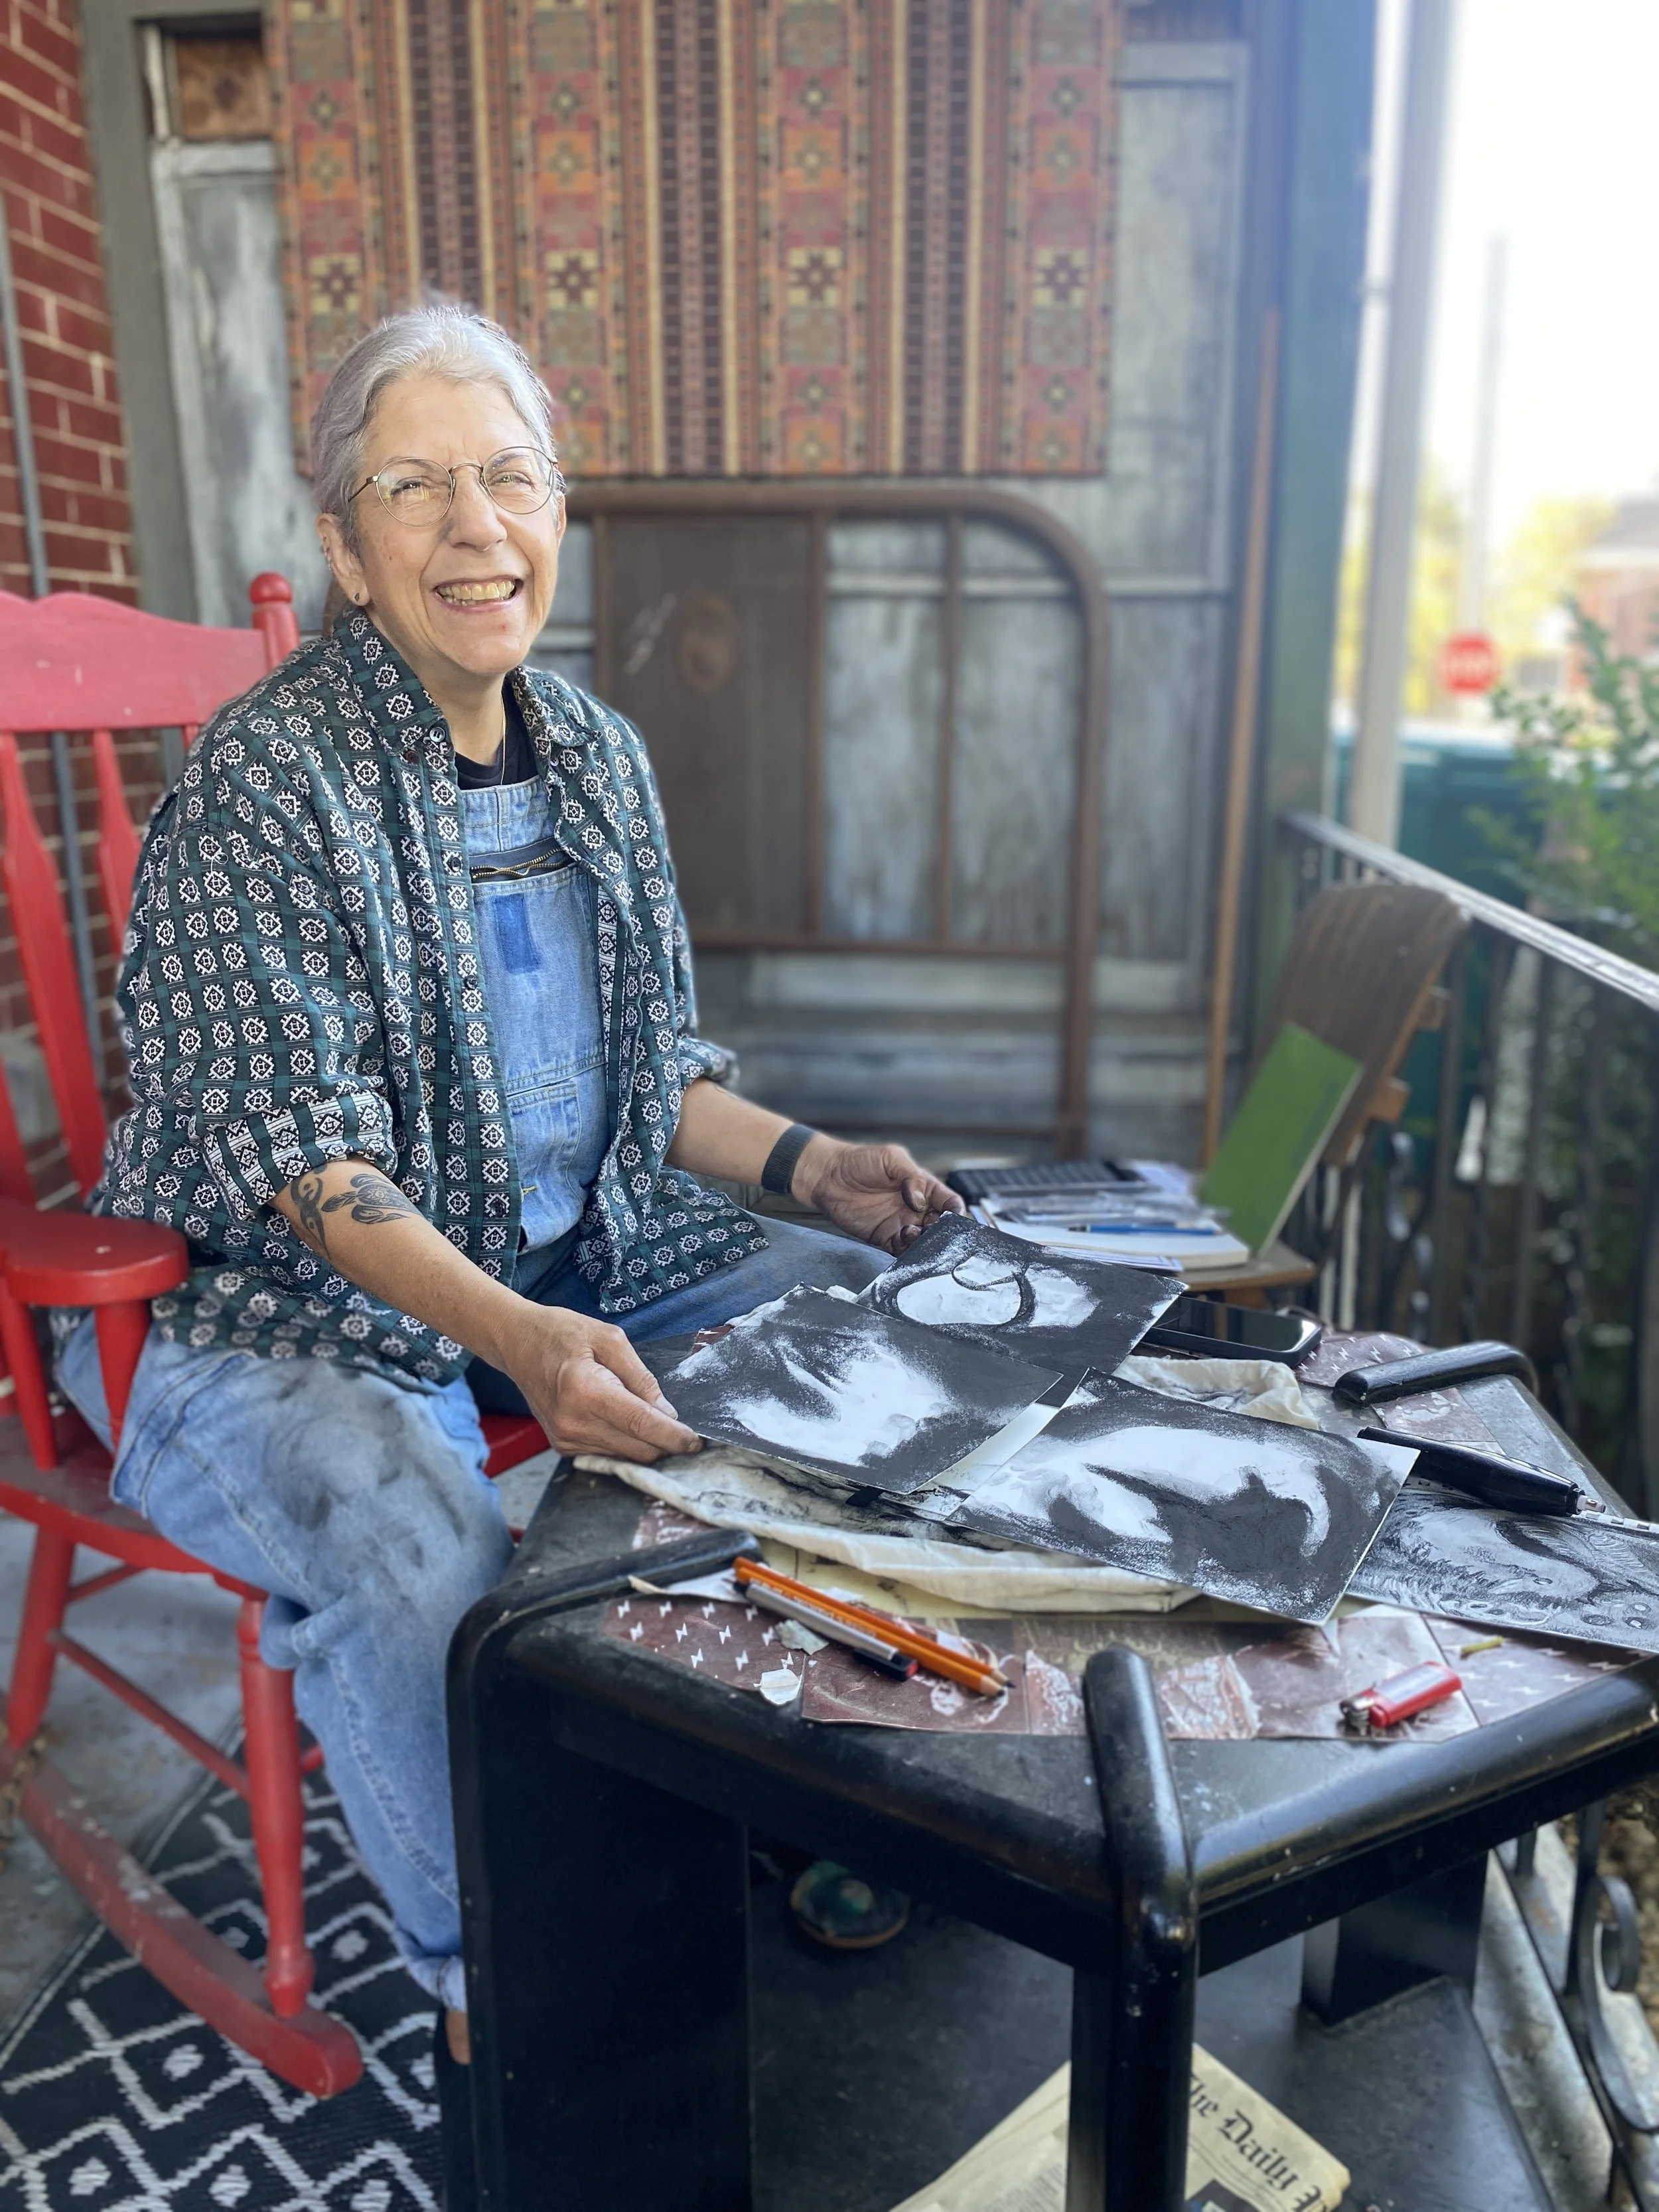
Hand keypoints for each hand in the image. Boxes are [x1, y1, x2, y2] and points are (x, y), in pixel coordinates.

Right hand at [494, 1302, 700, 1463]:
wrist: (517, 1342)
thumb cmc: (562, 1333)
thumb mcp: (609, 1338)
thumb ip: (641, 1377)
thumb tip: (667, 1412)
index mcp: (586, 1391)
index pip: (641, 1424)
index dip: (674, 1437)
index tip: (697, 1442)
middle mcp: (573, 1423)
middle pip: (637, 1449)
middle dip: (664, 1442)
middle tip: (681, 1428)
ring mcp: (565, 1439)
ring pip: (624, 1456)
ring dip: (644, 1443)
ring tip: (648, 1417)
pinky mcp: (562, 1446)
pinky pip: (607, 1454)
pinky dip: (624, 1442)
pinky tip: (624, 1420)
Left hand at [794, 1138, 964, 1255]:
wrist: (827, 1176)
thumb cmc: (858, 1161)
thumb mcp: (890, 1158)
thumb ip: (911, 1176)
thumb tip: (921, 1200)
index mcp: (923, 1186)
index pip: (949, 1201)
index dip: (956, 1211)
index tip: (954, 1216)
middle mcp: (916, 1208)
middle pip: (940, 1226)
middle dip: (942, 1232)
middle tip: (933, 1230)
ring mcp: (900, 1224)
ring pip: (923, 1241)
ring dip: (924, 1243)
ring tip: (911, 1233)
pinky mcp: (884, 1238)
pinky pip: (901, 1250)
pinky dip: (906, 1252)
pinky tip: (901, 1243)